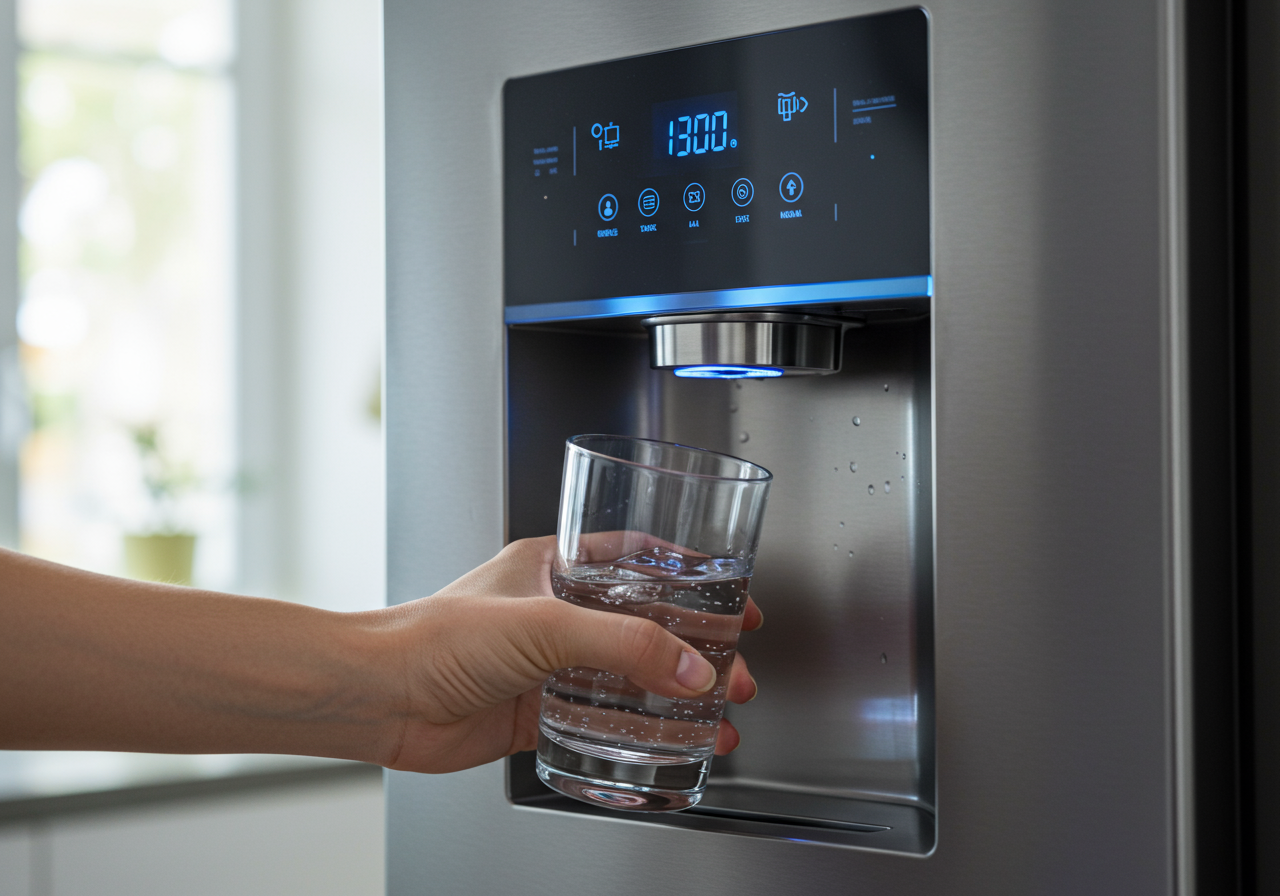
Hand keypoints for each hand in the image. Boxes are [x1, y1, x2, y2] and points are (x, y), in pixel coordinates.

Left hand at [376, 536, 760, 773]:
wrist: (383, 698)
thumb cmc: (436, 637)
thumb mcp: (544, 623)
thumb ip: (622, 643)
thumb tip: (689, 668)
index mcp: (556, 566)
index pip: (639, 561)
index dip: (690, 577)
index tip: (733, 597)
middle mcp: (556, 612)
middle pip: (644, 626)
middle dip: (696, 648)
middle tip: (734, 670)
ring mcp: (548, 664)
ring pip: (627, 677)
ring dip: (674, 695)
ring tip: (717, 714)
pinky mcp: (537, 712)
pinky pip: (600, 721)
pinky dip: (639, 732)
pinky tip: (667, 742)